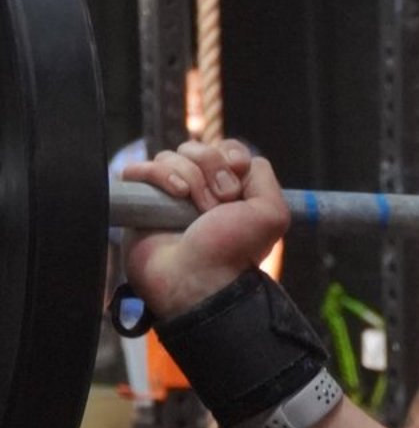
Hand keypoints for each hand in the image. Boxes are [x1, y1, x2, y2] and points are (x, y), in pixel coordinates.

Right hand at [121, 139, 290, 321]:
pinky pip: (138, 169)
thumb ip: (264, 176)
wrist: (199, 279)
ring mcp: (167, 194)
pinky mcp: (139, 201)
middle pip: (197, 148)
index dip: (230, 156)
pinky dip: (157, 174)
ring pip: (169, 156)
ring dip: (188, 176)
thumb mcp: (271, 213)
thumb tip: (239, 158)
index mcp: (228, 189)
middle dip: (210, 168)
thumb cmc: (234, 250)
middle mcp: (198, 189)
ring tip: (195, 209)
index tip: (236, 186)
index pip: (224, 148)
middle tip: (217, 205)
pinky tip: (175, 194)